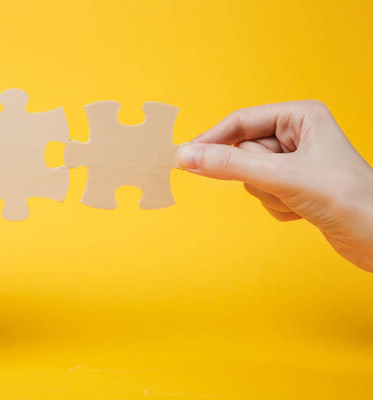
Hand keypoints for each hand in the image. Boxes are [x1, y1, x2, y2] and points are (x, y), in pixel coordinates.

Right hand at [177, 101, 372, 270]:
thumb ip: (230, 165)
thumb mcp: (282, 177)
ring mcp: (295, 162)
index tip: (184, 158)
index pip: (240, 122)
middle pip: (244, 151)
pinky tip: (302, 209)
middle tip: (281, 184)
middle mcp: (297, 135)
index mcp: (300, 115)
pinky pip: (263, 193)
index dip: (212, 140)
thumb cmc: (348, 199)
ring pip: (251, 176)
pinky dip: (277, 205)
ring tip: (298, 199)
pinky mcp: (295, 186)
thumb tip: (186, 156)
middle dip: (258, 175)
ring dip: (269, 193)